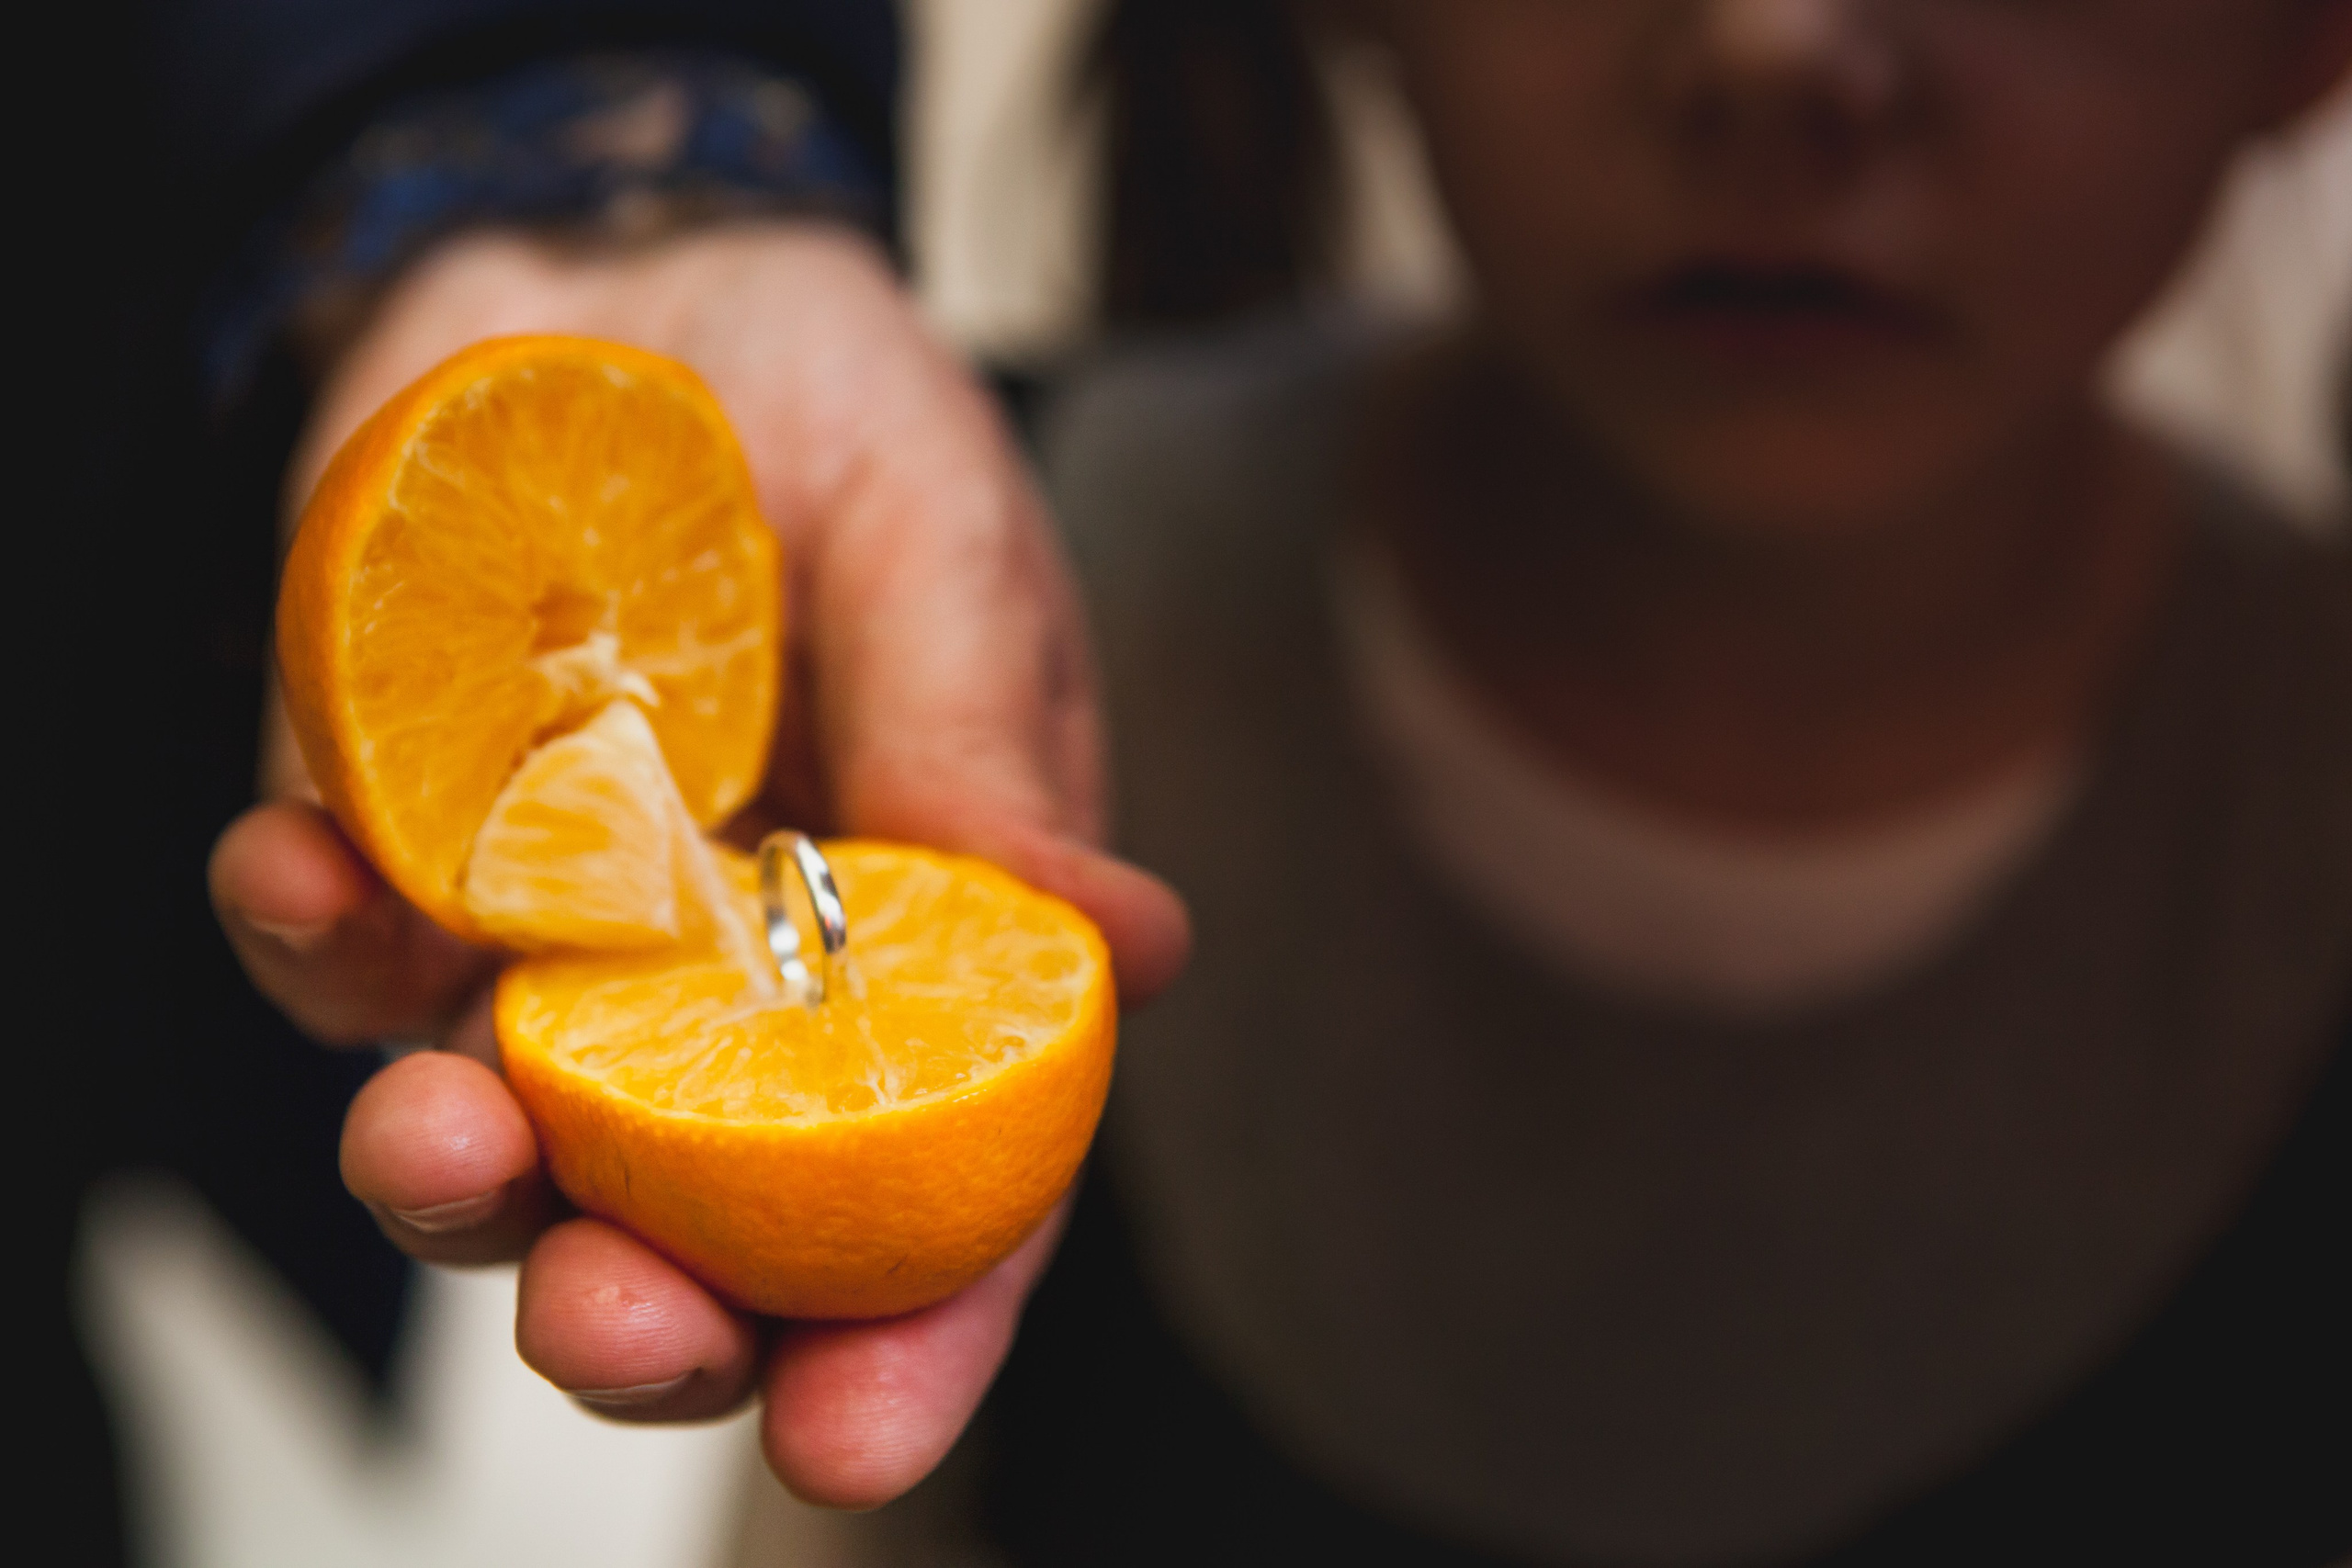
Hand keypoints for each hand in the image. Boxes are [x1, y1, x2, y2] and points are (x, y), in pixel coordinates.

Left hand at [207, 220, 1189, 1505]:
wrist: (630, 267)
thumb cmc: (836, 409)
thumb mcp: (944, 547)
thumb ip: (993, 747)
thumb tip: (1140, 953)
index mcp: (911, 946)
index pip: (933, 1193)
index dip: (913, 1342)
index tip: (862, 1444)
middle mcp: (729, 986)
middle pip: (697, 1231)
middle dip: (647, 1323)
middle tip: (617, 1320)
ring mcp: (554, 933)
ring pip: (495, 1139)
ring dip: (451, 1179)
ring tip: (437, 1133)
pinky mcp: (399, 843)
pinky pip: (334, 950)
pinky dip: (309, 944)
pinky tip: (303, 876)